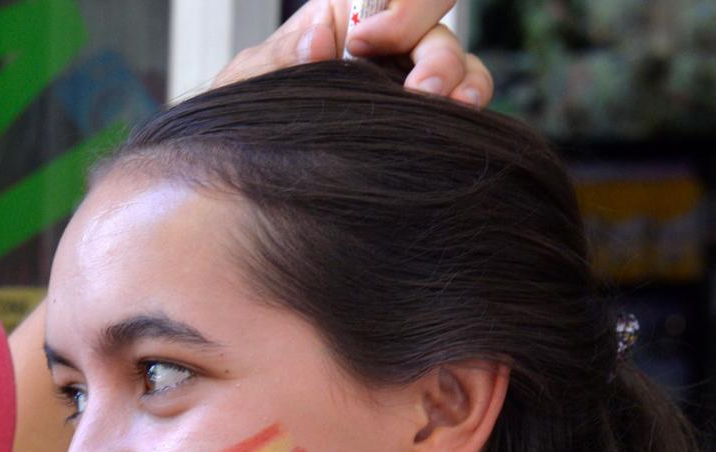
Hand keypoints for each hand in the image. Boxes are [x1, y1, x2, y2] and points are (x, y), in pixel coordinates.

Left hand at [210, 0, 494, 106]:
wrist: (246, 173)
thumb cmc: (248, 113)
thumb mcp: (248, 82)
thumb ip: (278, 57)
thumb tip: (319, 38)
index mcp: (344, 13)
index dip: (395, 12)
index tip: (363, 44)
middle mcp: (383, 38)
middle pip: (432, 24)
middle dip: (435, 55)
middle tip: (420, 92)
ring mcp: (406, 75)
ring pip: (455, 61)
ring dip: (462, 80)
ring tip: (455, 107)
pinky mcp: (420, 114)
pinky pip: (460, 96)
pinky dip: (469, 102)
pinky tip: (462, 120)